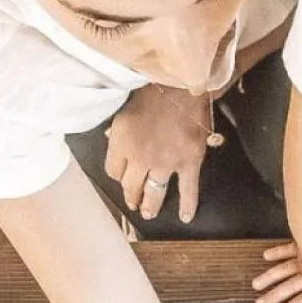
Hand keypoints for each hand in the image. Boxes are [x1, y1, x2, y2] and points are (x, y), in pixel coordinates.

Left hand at [104, 85, 208, 223]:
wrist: (182, 85)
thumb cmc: (151, 90)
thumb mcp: (124, 107)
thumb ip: (118, 130)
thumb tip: (113, 142)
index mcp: (121, 142)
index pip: (113, 170)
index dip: (116, 175)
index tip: (121, 176)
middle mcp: (141, 157)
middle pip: (131, 186)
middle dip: (131, 196)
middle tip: (133, 204)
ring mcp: (166, 163)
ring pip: (155, 193)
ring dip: (150, 206)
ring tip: (148, 213)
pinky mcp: (188, 163)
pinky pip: (188, 190)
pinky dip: (187, 205)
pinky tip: (185, 217)